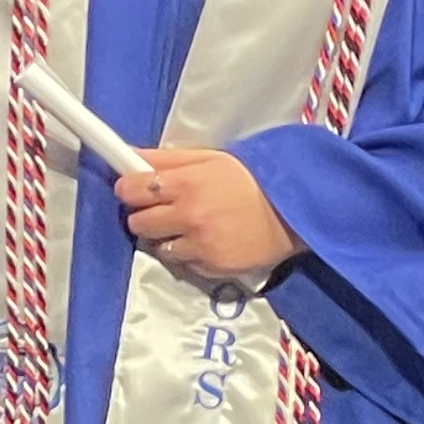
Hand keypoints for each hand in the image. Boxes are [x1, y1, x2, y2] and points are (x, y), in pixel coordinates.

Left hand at [116, 145, 297, 288]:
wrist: (294, 210)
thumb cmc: (252, 179)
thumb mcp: (211, 159)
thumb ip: (167, 159)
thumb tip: (130, 155)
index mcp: (186, 183)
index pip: (131, 190)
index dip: (130, 189)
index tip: (136, 190)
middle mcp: (188, 216)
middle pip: (138, 223)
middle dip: (147, 215)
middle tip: (167, 208)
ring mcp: (199, 245)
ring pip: (158, 248)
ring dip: (169, 238)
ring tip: (193, 226)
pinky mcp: (211, 267)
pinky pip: (183, 264)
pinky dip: (190, 254)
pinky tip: (209, 240)